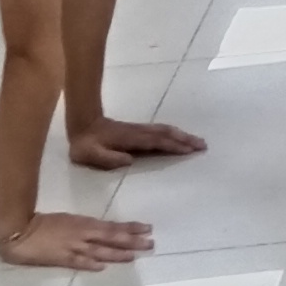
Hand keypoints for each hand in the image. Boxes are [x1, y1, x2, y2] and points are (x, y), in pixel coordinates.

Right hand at [0, 211, 154, 270]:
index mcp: (84, 223)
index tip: (148, 228)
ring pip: (100, 250)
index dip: (130, 227)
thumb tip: (102, 231)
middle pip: (112, 237)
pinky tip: (103, 267)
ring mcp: (72, 246)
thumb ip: (86, 226)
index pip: (113, 226)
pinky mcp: (61, 258)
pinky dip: (91, 263)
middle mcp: (82, 234)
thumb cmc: (44, 224)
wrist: (20, 231)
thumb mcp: (69, 220)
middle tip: (151, 243)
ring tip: (135, 255)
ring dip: (118, 253)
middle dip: (132, 240)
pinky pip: (78, 261)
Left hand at [68, 118, 204, 168]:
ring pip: (165, 130)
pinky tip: (179, 137)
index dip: (173, 145)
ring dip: (182, 135)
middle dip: (185, 139)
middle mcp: (139, 132)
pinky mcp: (138, 130)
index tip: (189, 150)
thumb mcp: (90, 155)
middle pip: (166, 133)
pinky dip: (173, 133)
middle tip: (203, 145)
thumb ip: (108, 158)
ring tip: (197, 141)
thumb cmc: (85, 144)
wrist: (82, 124)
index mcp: (130, 140)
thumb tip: (129, 161)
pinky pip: (160, 131)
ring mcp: (139, 130)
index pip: (156, 142)